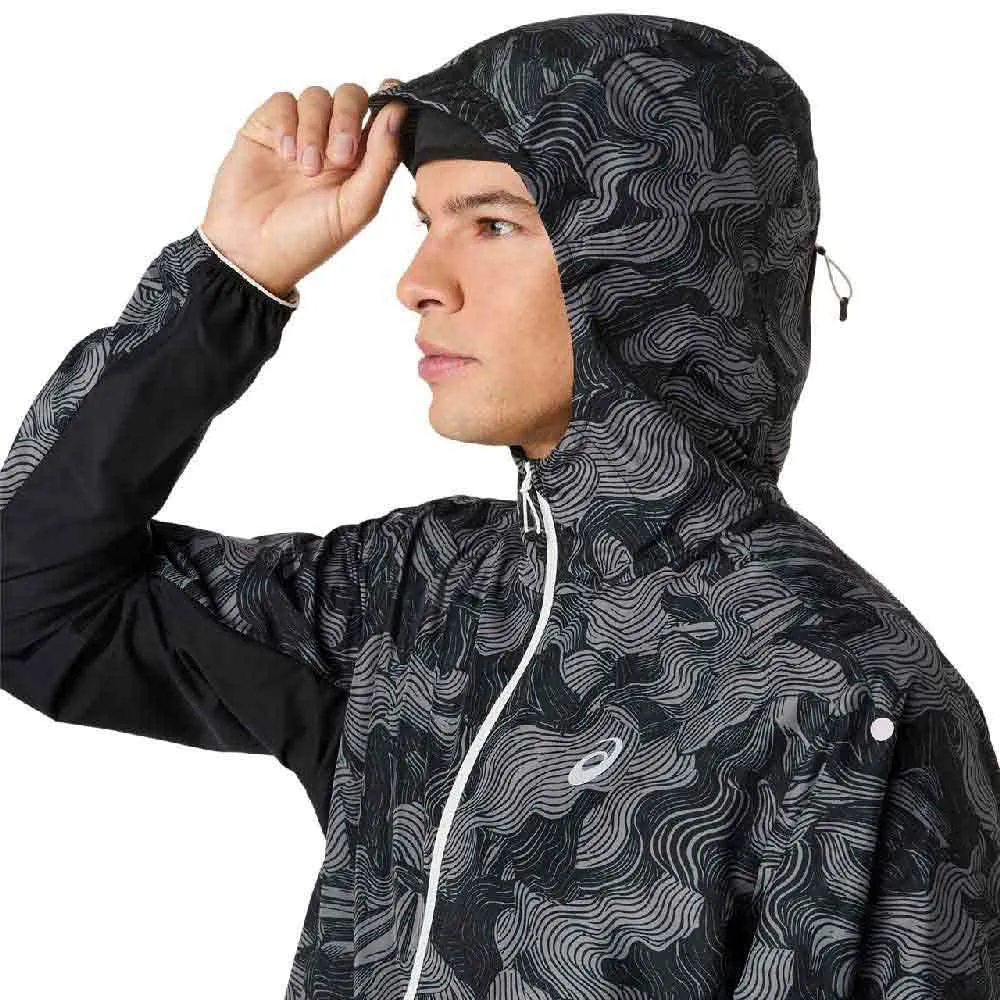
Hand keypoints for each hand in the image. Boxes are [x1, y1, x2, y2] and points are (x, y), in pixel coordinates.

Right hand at [199, 80, 406, 298]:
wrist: (253, 253)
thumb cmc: (308, 240)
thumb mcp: (356, 207)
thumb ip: (382, 160)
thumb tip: (398, 112)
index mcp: (361, 163)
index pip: (380, 116)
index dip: (388, 101)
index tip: (391, 92)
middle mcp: (331, 143)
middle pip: (350, 96)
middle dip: (347, 118)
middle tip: (340, 156)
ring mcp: (299, 134)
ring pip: (316, 96)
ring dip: (315, 129)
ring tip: (305, 168)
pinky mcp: (266, 128)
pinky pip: (283, 101)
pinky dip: (287, 124)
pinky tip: (284, 155)